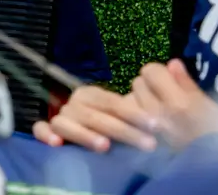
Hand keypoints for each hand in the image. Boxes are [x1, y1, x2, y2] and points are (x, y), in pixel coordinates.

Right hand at [32, 84, 156, 153]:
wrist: (102, 152)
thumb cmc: (131, 130)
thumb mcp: (148, 111)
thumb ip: (163, 89)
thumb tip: (176, 64)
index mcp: (94, 96)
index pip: (110, 101)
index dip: (131, 113)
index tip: (155, 126)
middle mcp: (75, 104)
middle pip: (92, 114)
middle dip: (120, 130)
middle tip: (146, 145)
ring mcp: (62, 119)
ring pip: (66, 122)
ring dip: (85, 134)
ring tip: (105, 147)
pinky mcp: (51, 135)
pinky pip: (41, 129)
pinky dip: (45, 133)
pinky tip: (57, 144)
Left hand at [130, 60, 217, 149]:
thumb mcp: (212, 108)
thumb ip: (187, 85)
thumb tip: (172, 63)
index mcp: (178, 103)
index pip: (151, 71)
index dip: (160, 73)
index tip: (171, 80)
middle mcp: (158, 115)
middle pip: (138, 83)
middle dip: (149, 86)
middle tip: (165, 96)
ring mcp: (148, 131)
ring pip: (130, 100)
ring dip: (140, 101)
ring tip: (156, 111)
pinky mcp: (144, 143)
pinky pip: (130, 120)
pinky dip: (135, 117)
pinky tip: (149, 123)